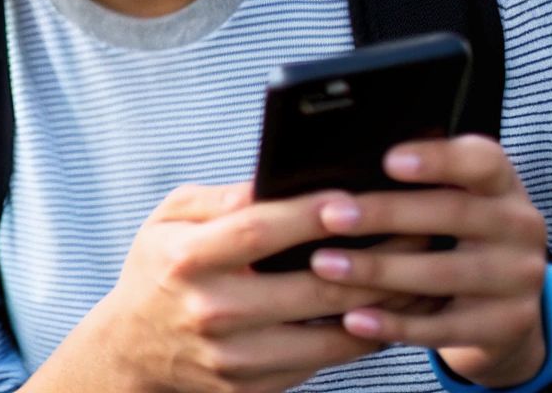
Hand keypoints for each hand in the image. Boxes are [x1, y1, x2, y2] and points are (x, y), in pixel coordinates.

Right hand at [65, 182, 392, 392]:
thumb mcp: (167, 221)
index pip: (258, 233)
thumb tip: (275, 180)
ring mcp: (235, 357)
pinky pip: (325, 360)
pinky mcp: (254, 387)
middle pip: (313, 287)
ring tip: (419, 274)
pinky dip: (362, 335)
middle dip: (374, 259)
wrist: (132, 348)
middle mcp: (212, 311)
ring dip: (384, 303)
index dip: (310, 215)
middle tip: (417, 233)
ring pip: (333, 332)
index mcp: (187, 259)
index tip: (355, 196)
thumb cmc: (157, 271)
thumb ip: (221, 199)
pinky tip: (385, 310)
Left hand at [308, 136, 548, 386]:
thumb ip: (411, 175)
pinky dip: (395, 324)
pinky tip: (353, 319)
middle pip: (453, 214)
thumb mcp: (451, 194)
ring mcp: (517, 280)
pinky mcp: (505, 326)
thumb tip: (335, 158)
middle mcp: (519, 227)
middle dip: (385, 214)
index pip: (481, 161)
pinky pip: (443, 328)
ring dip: (378, 270)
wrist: (504, 303)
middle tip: (330, 216)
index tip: (388, 161)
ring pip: (443, 274)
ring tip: (324, 265)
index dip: (438, 159)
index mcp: (501, 184)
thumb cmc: (454, 231)